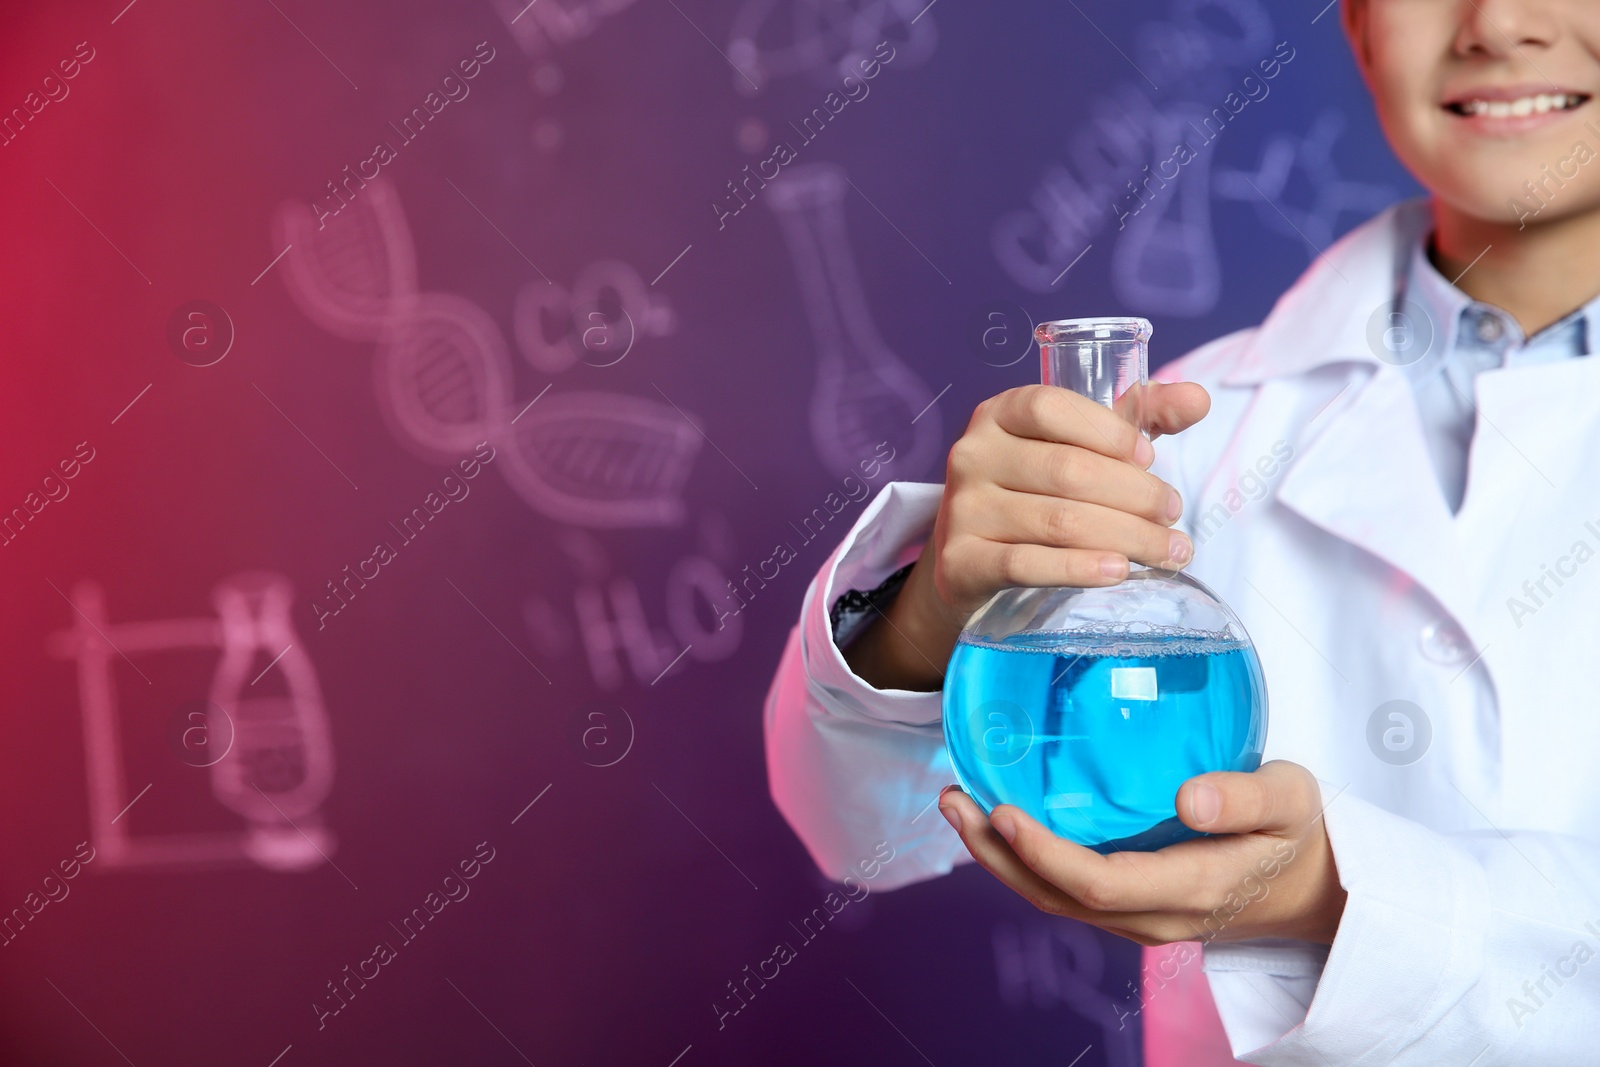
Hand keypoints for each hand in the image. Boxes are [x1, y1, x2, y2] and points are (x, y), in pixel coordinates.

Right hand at [844, 381, 1209, 690]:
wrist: (970, 565)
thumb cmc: (1035, 494)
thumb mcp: (1079, 447)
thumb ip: (1136, 419)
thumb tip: (1198, 399)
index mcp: (998, 415)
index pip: (1051, 407)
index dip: (1107, 432)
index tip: (1150, 459)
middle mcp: (972, 455)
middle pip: (1066, 469)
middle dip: (1135, 495)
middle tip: (1172, 516)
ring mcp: (962, 510)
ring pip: (1057, 520)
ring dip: (1126, 537)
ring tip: (1167, 551)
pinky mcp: (961, 563)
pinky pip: (1026, 564)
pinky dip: (1078, 568)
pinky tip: (1118, 571)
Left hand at [936, 761, 1346, 946]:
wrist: (1312, 885)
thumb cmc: (1298, 831)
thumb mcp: (1292, 799)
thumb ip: (1246, 798)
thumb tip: (1188, 798)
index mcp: (1194, 888)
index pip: (1101, 883)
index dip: (1045, 852)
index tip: (1003, 809)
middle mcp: (1156, 915)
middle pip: (1058, 897)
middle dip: (997, 853)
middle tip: (953, 798)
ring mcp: (1139, 918)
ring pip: (1054, 899)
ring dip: (999, 857)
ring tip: (959, 804)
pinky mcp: (1130, 907)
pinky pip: (1066, 891)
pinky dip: (1024, 858)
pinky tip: (1001, 819)